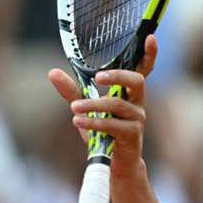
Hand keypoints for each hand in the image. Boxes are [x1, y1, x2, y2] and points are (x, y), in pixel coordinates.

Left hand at [48, 35, 156, 178]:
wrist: (113, 165)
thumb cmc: (103, 133)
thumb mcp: (85, 109)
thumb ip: (71, 91)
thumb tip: (52, 71)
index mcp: (130, 93)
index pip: (143, 69)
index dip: (149, 54)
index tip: (150, 37)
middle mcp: (138, 103)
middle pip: (137, 81)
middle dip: (117, 76)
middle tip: (97, 77)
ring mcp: (137, 120)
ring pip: (118, 105)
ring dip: (93, 105)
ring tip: (73, 109)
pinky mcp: (132, 136)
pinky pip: (112, 125)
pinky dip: (93, 122)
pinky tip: (77, 121)